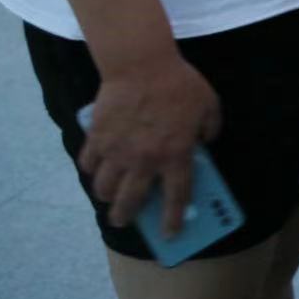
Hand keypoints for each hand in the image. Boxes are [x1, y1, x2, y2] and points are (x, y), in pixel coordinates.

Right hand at [79, 52, 220, 234]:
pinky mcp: (97, 139)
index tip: (171, 234)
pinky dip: (90, 169)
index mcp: (175, 155)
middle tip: (123, 220)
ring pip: (104, 187)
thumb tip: (205, 142)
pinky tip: (94, 168)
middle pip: (131, 202)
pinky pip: (88, 163)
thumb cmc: (179, 84)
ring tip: (108, 195)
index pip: (177, 197)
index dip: (174, 219)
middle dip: (125, 217)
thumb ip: (210, 128)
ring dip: (106, 195)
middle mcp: (144, 161)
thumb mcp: (209, 105)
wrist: (142, 64)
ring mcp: (117, 152)